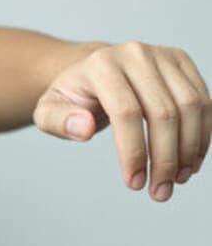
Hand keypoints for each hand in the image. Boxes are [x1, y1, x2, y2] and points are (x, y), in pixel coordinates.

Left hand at [33, 41, 210, 201]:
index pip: (126, 112)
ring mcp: (161, 55)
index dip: (134, 151)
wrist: (91, 73)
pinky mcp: (181, 61)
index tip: (134, 183)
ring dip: (189, 150)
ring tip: (176, 179)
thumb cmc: (71, 97)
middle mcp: (134, 54)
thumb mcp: (49, 111)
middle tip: (159, 191)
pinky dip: (201, 134)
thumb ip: (59, 121)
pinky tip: (190, 161)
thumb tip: (84, 129)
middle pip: (163, 112)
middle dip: (165, 159)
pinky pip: (203, 101)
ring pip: (191, 107)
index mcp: (101, 65)